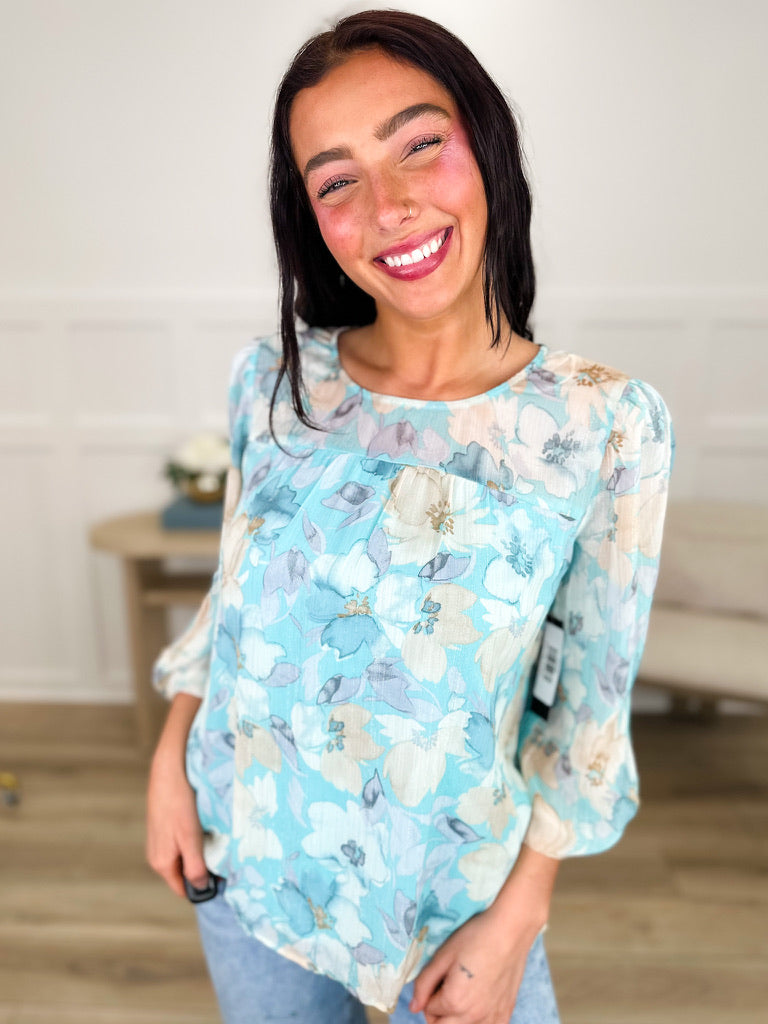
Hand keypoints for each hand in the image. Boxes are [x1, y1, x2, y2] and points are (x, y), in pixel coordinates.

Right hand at [145, 693, 206, 896]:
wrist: (169, 770)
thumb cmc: (179, 803)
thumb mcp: (191, 838)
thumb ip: (195, 866)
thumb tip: (200, 889)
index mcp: (161, 863)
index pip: (183, 889)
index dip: (202, 888)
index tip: (223, 880)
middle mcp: (157, 855)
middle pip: (184, 873)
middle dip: (203, 868)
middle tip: (225, 858)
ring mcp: (160, 840)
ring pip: (184, 856)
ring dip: (200, 852)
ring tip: (217, 840)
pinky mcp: (164, 826)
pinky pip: (182, 842)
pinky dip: (194, 838)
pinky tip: (205, 826)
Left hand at [409, 907, 536, 1023]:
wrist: (511, 931)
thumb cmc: (476, 937)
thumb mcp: (444, 955)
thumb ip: (424, 983)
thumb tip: (414, 1006)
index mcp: (454, 1001)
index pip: (429, 1010)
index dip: (428, 994)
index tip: (437, 978)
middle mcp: (473, 1016)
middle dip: (437, 1012)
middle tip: (443, 989)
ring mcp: (492, 1017)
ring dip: (456, 1019)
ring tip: (461, 994)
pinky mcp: (506, 1013)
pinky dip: (477, 1021)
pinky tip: (479, 1002)